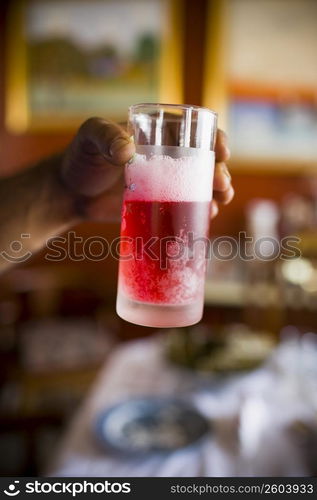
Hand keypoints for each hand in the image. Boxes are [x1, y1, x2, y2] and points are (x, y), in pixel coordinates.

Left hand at [61, 117, 232, 220]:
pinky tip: (207, 217)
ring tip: (219, 202)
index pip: (193, 132)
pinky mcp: (160, 206)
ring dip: (215, 193)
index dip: (214, 139)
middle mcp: (168, 158)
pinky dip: (199, 212)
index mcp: (157, 134)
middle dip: (220, 172)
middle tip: (221, 186)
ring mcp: (165, 184)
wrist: (70, 194)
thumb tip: (127, 150)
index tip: (222, 151)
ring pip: (200, 186)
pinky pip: (186, 208)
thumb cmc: (80, 158)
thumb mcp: (89, 138)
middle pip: (204, 162)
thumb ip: (105, 136)